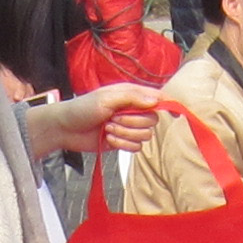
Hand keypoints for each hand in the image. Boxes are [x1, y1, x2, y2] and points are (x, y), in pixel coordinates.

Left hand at [46, 85, 164, 157]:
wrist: (66, 128)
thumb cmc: (82, 108)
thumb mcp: (107, 98)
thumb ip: (133, 98)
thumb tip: (156, 101)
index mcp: (131, 95)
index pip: (158, 98)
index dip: (169, 104)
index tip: (177, 114)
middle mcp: (133, 110)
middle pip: (153, 120)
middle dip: (133, 123)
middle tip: (114, 119)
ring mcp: (128, 127)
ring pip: (145, 136)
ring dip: (125, 134)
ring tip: (108, 129)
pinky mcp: (123, 142)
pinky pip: (135, 148)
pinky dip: (122, 145)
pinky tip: (108, 139)